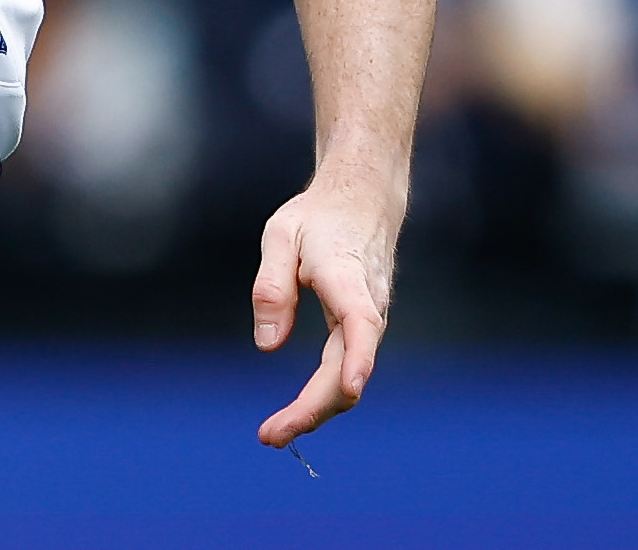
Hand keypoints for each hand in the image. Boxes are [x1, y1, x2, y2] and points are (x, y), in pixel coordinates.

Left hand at [250, 176, 398, 447]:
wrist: (362, 201)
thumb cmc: (317, 217)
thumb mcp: (280, 236)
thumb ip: (272, 287)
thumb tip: (268, 346)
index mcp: (347, 280)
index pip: (360, 325)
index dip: (358, 360)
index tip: (350, 390)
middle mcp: (367, 308)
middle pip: (348, 370)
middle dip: (313, 409)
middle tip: (269, 436)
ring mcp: (369, 321)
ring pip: (349, 376)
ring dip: (318, 409)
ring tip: (277, 431)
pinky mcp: (362, 328)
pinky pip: (347, 367)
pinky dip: (325, 393)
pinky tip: (301, 408)